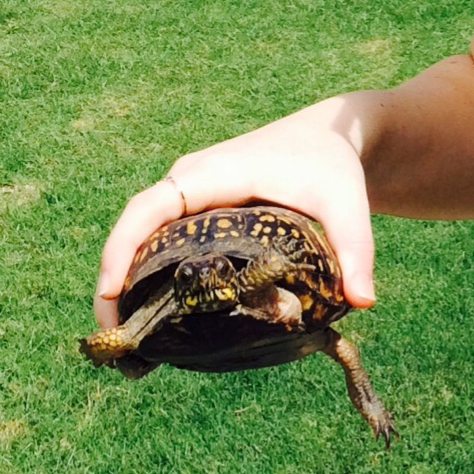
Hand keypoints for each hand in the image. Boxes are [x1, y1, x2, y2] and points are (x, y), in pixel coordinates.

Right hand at [94, 109, 375, 327]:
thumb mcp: (347, 203)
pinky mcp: (200, 211)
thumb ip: (355, 249)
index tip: (110, 294)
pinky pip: (162, 240)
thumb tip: (364, 301)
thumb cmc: (333, 164)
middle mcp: (192, 182)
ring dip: (129, 280)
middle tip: (113, 337)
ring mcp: (192, 196)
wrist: (331, 135)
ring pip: (143, 237)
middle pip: (134, 228)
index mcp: (213, 174)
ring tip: (127, 335)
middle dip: (115, 278)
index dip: (122, 248)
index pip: (150, 207)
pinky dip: (151, 274)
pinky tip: (156, 315)